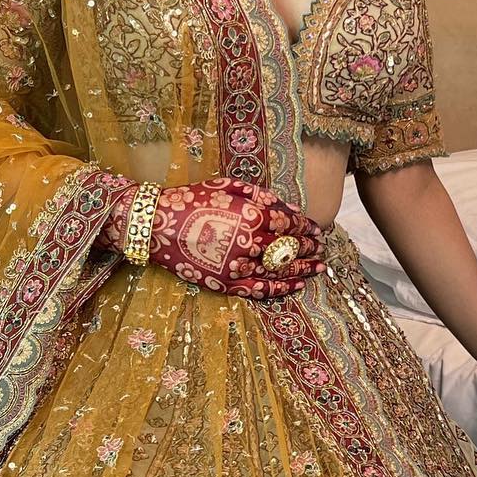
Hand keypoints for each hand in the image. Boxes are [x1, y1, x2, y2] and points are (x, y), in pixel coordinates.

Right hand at [99, 175, 326, 297]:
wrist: (155, 225)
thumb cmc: (190, 200)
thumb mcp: (226, 186)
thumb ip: (260, 196)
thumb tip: (289, 207)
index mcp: (250, 215)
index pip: (289, 223)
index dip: (306, 227)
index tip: (317, 229)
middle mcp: (248, 242)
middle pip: (290, 248)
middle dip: (309, 248)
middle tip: (321, 247)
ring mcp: (238, 266)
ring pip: (280, 271)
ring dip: (303, 269)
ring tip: (318, 268)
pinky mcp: (226, 284)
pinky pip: (260, 290)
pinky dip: (282, 289)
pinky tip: (296, 286)